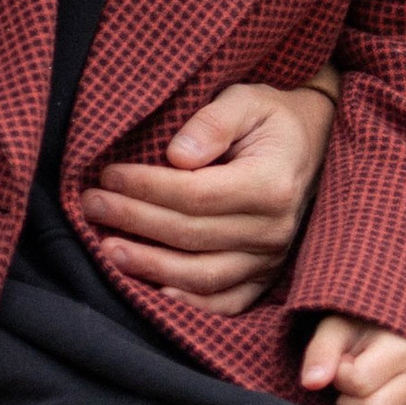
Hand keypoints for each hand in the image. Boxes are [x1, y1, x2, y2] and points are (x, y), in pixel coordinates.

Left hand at [81, 80, 335, 309]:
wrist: (314, 144)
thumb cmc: (272, 118)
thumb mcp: (246, 101)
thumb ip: (213, 122)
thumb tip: (176, 156)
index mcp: (271, 185)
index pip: (195, 195)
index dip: (146, 188)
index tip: (108, 175)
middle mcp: (275, 230)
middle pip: (191, 236)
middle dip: (134, 221)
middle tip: (91, 206)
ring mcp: (272, 259)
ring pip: (203, 276)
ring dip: (150, 267)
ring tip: (106, 249)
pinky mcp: (266, 277)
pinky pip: (226, 302)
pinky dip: (187, 303)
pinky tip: (150, 291)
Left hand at [300, 312, 405, 404]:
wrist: (386, 339)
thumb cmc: (357, 332)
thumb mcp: (336, 329)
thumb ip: (321, 351)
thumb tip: (311, 383)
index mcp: (402, 349)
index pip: (359, 381)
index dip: (338, 376)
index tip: (342, 363)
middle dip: (345, 402)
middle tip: (344, 386)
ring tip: (352, 398)